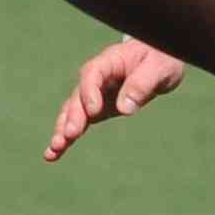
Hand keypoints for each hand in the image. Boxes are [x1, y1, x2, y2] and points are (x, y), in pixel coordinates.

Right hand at [45, 39, 186, 161]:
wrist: (159, 61)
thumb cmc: (160, 59)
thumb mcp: (158, 68)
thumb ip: (142, 84)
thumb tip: (125, 108)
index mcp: (109, 61)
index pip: (92, 74)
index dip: (90, 93)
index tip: (94, 112)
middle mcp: (95, 78)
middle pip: (78, 96)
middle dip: (73, 116)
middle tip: (69, 135)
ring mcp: (93, 95)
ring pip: (72, 112)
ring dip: (63, 130)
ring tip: (55, 149)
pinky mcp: (95, 110)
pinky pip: (78, 123)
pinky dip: (66, 138)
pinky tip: (53, 155)